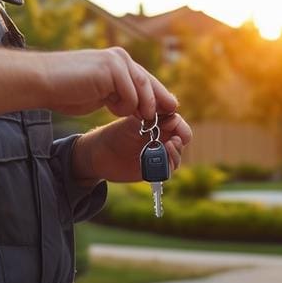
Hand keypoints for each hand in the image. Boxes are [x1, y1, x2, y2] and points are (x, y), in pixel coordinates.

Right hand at [39, 47, 175, 119]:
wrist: (42, 82)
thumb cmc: (66, 91)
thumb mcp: (100, 94)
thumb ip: (119, 95)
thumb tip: (140, 108)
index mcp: (118, 61)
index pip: (145, 80)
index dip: (158, 97)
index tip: (169, 112)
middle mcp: (120, 58)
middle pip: (149, 84)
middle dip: (156, 105)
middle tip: (157, 123)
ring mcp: (117, 61)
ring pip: (142, 90)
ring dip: (138, 108)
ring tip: (126, 114)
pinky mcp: (111, 68)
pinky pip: (130, 95)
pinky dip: (124, 107)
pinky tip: (109, 105)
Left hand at [72, 112, 192, 183]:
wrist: (100, 154)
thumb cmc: (115, 133)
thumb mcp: (133, 122)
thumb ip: (151, 117)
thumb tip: (170, 111)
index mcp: (160, 125)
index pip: (178, 123)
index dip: (179, 125)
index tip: (174, 125)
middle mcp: (163, 140)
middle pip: (182, 139)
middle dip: (180, 139)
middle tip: (174, 140)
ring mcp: (159, 156)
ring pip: (176, 156)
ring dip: (174, 153)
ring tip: (166, 148)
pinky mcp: (153, 171)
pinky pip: (167, 171)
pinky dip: (165, 167)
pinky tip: (158, 162)